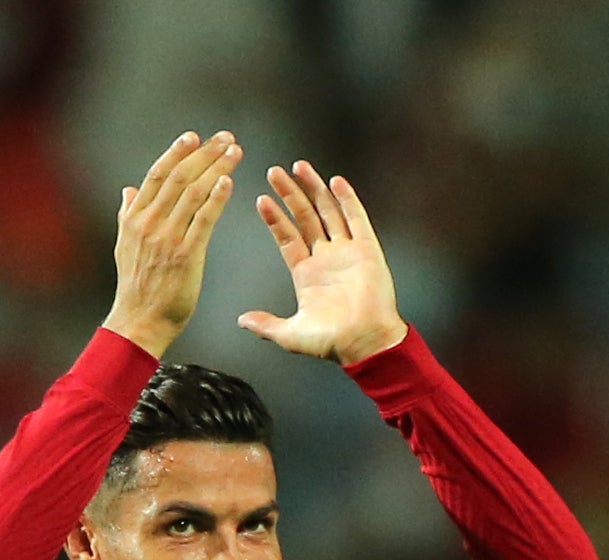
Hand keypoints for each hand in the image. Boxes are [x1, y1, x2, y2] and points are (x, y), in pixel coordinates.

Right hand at [103, 130, 242, 358]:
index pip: (158, 175)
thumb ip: (126, 215)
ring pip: (193, 192)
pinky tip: (228, 182)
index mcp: (134, 218)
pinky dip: (216, 198)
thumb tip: (128, 190)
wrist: (139, 323)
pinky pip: (203, 220)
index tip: (195, 137)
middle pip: (179, 177)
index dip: (177, 152)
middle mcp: (149, 223)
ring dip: (216, 168)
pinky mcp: (185, 256)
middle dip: (205, 153)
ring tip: (234, 153)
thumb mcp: (124, 247)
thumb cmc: (136, 289)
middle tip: (226, 138)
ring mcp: (167, 238)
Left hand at [238, 162, 406, 364]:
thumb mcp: (290, 335)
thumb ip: (266, 325)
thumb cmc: (331, 342)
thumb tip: (241, 321)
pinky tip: (336, 181)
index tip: (260, 199)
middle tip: (274, 172)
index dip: (274, 219)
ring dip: (314, 189)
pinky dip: (347, 199)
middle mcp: (325, 258)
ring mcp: (347, 251)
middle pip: (305, 218)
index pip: (287, 238)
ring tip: (299, 166)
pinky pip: (357, 218)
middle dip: (290, 195)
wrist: (365, 343)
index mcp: (306, 274)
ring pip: (328, 212)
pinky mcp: (367, 250)